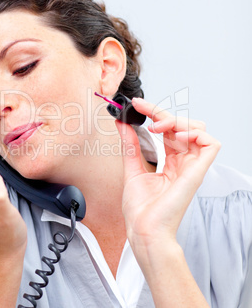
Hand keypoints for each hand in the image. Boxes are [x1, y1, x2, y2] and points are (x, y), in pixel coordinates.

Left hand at [115, 98, 220, 248]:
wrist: (143, 229)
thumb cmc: (140, 209)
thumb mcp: (131, 169)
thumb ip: (130, 146)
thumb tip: (122, 124)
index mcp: (169, 163)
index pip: (168, 130)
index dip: (155, 114)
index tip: (138, 105)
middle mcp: (182, 162)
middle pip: (183, 126)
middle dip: (163, 113)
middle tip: (144, 112)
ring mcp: (190, 167)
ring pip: (198, 130)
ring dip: (178, 121)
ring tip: (158, 127)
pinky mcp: (197, 172)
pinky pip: (210, 144)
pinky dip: (195, 133)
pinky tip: (175, 136)